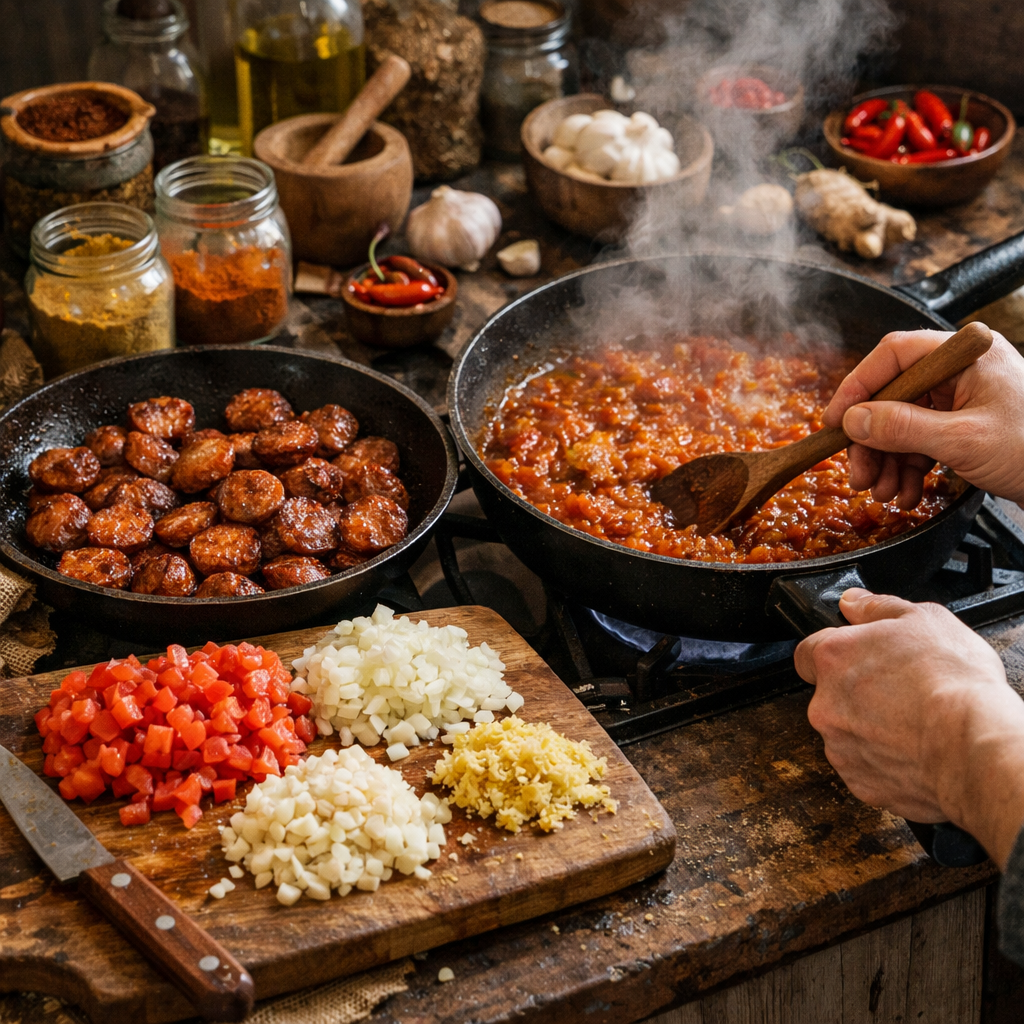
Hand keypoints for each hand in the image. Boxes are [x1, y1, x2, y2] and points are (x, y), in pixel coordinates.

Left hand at [795, 588, 1023, 867]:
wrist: (974, 746)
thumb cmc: (953, 683)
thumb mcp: (923, 617)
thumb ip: (877, 607)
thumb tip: (853, 603)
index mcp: (833, 658)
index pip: (808, 653)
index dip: (835, 654)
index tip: (859, 658)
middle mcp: (825, 704)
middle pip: (830, 695)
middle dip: (858, 694)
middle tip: (900, 692)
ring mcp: (840, 747)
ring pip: (848, 734)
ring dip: (871, 729)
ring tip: (915, 724)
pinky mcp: (860, 783)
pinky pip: (867, 768)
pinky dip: (886, 762)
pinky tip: (916, 751)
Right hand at [822, 327, 1023, 508]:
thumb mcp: (962, 440)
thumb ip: (903, 427)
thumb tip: (853, 421)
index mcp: (965, 356)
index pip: (893, 355)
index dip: (857, 387)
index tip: (835, 421)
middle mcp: (961, 372)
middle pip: (892, 396)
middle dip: (872, 441)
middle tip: (859, 473)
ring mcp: (962, 400)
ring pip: (902, 424)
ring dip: (887, 462)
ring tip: (883, 492)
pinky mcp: (964, 426)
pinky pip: (921, 442)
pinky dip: (907, 469)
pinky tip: (905, 492)